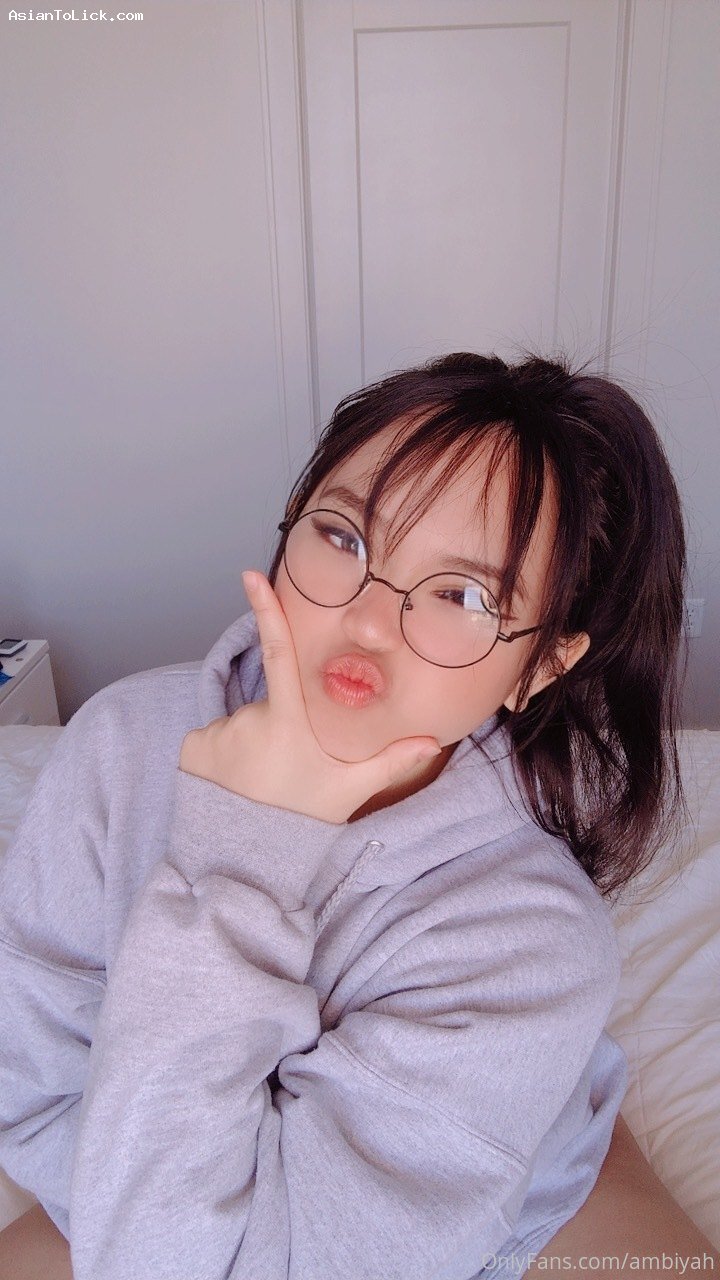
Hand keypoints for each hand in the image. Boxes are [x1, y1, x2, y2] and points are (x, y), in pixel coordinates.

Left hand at [179, 570, 441, 823]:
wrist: (241, 864)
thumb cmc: (299, 824)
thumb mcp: (347, 791)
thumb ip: (389, 762)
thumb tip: (433, 741)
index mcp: (289, 722)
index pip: (280, 655)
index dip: (267, 611)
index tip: (250, 576)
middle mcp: (249, 720)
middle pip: (268, 705)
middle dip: (277, 727)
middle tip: (286, 771)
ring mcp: (216, 733)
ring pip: (239, 724)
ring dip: (248, 744)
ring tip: (258, 784)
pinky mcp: (191, 749)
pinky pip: (211, 739)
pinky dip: (221, 755)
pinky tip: (232, 786)